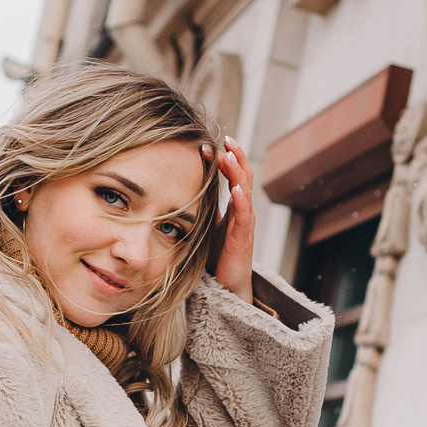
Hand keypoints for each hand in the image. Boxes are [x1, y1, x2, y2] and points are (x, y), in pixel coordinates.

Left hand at [209, 135, 256, 302]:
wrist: (226, 287)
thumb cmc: (216, 257)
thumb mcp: (205, 227)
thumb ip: (201, 209)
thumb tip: (181, 191)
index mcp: (233, 207)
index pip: (232, 175)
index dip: (224, 159)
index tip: (208, 144)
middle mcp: (242, 211)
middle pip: (244, 176)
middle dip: (236, 156)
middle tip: (227, 139)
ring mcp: (244, 224)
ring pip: (246, 190)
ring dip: (238, 171)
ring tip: (230, 155)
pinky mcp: (243, 238)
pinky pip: (245, 215)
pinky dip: (241, 199)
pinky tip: (236, 188)